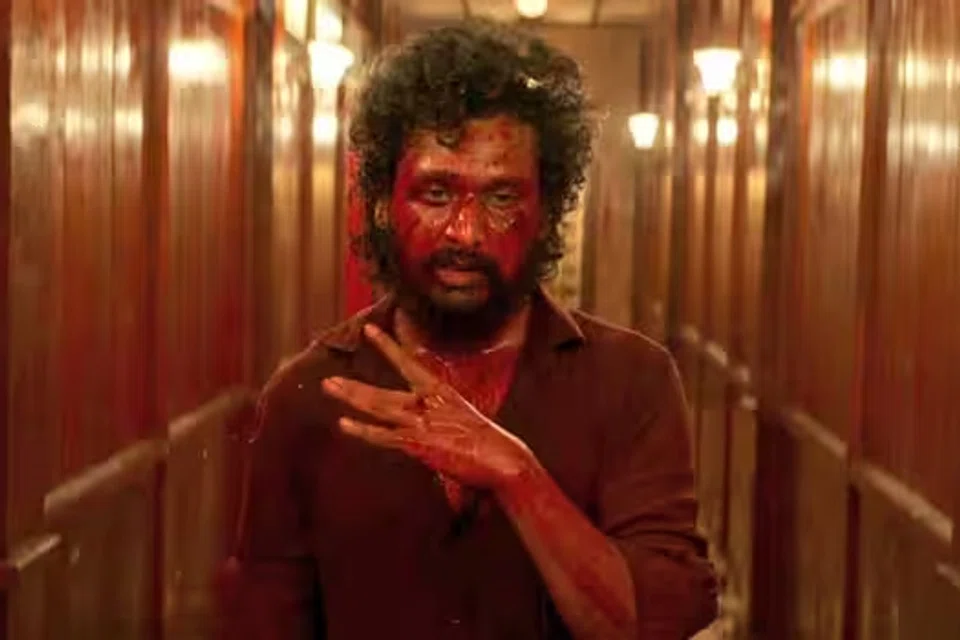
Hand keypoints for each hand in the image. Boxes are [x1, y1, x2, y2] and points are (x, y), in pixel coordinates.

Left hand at [321, 323, 535, 490]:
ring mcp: (421, 422)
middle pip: (383, 392)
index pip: (410, 364)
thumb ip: (443, 412)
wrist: (503, 458)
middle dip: (355, 386)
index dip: (389, 347)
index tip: (371, 331)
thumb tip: (434, 417)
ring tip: (330, 388)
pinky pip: (384, 435)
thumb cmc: (490, 442)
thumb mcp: (464, 417)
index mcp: (441, 392)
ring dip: (352, 398)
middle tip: (329, 379)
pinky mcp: (419, 443)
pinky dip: (364, 430)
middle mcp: (428, 402)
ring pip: (379, 408)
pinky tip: (344, 424)